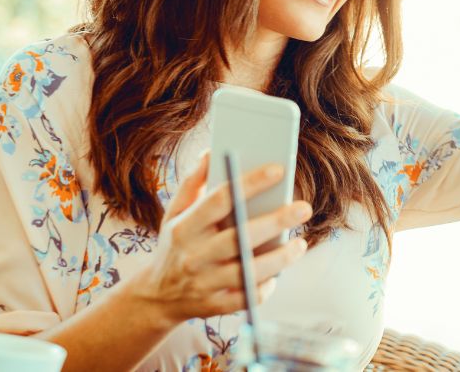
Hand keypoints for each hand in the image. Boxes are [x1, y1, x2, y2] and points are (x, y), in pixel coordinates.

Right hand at [127, 151, 312, 325]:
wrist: (155, 297)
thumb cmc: (176, 245)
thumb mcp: (174, 213)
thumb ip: (192, 183)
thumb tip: (212, 152)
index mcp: (184, 227)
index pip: (219, 200)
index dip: (249, 183)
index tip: (278, 169)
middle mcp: (193, 256)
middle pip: (238, 237)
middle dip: (274, 222)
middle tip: (304, 207)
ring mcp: (204, 284)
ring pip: (247, 271)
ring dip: (279, 258)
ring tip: (300, 244)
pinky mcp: (214, 306)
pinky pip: (246, 298)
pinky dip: (264, 287)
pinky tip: (278, 273)